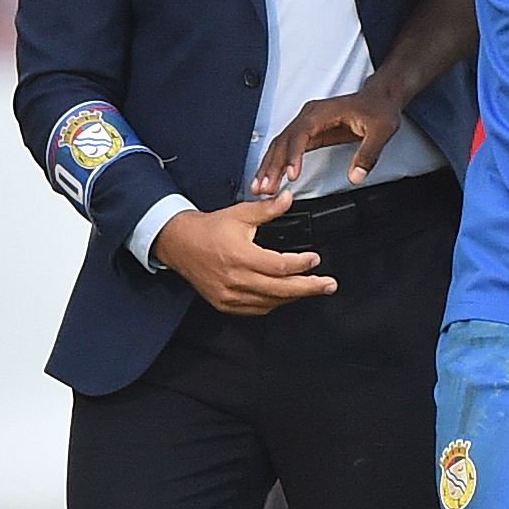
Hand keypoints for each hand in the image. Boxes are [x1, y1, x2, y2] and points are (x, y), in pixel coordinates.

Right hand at [155, 191, 338, 315]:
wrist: (179, 244)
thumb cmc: (208, 229)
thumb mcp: (240, 214)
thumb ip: (268, 209)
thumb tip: (289, 198)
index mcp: (240, 256)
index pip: (280, 266)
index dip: (302, 264)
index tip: (316, 259)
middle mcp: (235, 279)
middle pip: (281, 290)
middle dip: (310, 288)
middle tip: (329, 285)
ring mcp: (230, 296)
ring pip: (270, 303)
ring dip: (293, 296)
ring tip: (311, 288)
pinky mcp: (225, 304)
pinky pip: (256, 309)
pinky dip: (274, 303)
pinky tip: (286, 295)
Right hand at [255, 85, 402, 194]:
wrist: (379, 98)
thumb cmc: (378, 109)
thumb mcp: (381, 131)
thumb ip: (368, 154)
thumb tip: (355, 176)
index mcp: (323, 112)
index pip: (301, 134)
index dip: (294, 155)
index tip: (291, 174)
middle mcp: (309, 116)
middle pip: (284, 141)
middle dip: (272, 165)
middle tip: (265, 188)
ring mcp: (306, 124)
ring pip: (280, 145)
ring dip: (269, 166)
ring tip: (261, 187)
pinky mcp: (308, 133)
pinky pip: (287, 148)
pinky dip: (277, 163)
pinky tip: (270, 177)